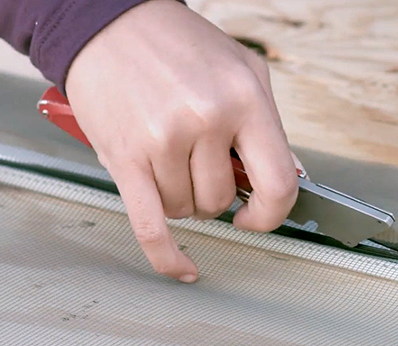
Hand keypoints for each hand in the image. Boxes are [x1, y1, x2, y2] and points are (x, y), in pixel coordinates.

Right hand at [65, 0, 299, 281]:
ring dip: (181, 197)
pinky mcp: (124, 156)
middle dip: (214, 195)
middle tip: (198, 165)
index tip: (259, 216)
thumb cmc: (177, 43)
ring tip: (169, 160)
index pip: (279, 184)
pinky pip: (150, 226)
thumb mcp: (244, 70)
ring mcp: (163, 141)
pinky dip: (167, 255)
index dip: (273, 212)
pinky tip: (183, 268)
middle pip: (222, 200)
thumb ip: (269, 126)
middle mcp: (206, 121)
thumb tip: (291, 178)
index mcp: (244, 101)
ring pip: (186, 209)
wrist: (107, 19)